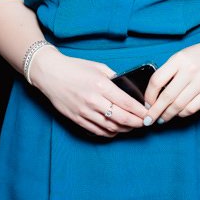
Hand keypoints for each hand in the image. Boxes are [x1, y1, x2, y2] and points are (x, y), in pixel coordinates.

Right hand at [28, 46, 148, 137]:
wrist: (50, 73)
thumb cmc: (74, 67)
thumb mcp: (98, 67)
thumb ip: (114, 77)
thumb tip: (128, 88)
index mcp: (101, 85)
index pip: (127, 103)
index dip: (141, 111)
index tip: (149, 113)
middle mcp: (94, 100)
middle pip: (122, 118)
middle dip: (137, 123)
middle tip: (145, 123)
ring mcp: (84, 111)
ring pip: (110, 127)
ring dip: (125, 129)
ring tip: (132, 127)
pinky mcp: (76, 119)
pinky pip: (97, 131)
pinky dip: (110, 133)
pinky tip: (116, 130)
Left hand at [143, 31, 199, 123]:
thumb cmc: (198, 55)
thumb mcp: (180, 56)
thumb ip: (167, 71)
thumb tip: (153, 94)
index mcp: (179, 59)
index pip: (156, 81)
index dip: (148, 96)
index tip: (146, 104)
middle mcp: (190, 71)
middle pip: (167, 97)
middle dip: (155, 112)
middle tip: (148, 119)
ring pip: (179, 106)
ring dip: (167, 115)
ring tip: (162, 119)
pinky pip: (192, 108)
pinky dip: (182, 114)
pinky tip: (177, 113)